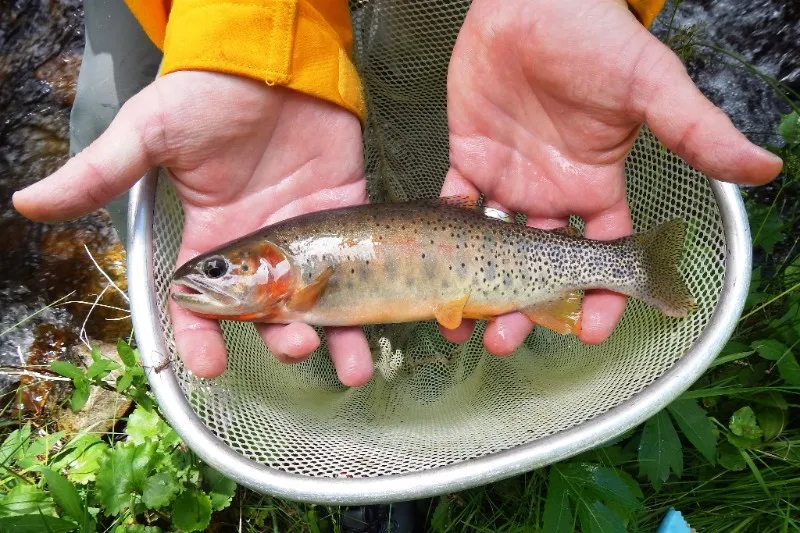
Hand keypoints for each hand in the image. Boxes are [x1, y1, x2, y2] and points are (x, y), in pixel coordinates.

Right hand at [13, 71, 374, 386]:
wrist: (271, 60)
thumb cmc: (208, 94)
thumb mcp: (149, 134)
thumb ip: (102, 174)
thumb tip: (31, 203)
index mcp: (214, 239)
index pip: (202, 305)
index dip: (202, 338)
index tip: (209, 365)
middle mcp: (261, 249)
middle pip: (269, 314)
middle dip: (279, 339)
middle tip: (291, 346)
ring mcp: (305, 236)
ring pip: (320, 302)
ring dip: (334, 338)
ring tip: (351, 366)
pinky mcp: (345, 217)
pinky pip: (359, 265)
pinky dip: (369, 299)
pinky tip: (378, 328)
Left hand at [440, 0, 782, 353]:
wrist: (534, 0)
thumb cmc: (595, 38)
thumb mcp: (650, 87)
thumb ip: (695, 133)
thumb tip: (764, 168)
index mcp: (598, 186)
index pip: (604, 256)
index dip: (601, 296)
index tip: (591, 332)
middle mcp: (554, 193)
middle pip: (541, 265)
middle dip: (526, 306)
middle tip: (505, 339)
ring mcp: (510, 179)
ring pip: (494, 248)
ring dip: (478, 284)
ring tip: (461, 322)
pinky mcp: (470, 159)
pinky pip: (453, 206)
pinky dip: (443, 234)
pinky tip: (434, 264)